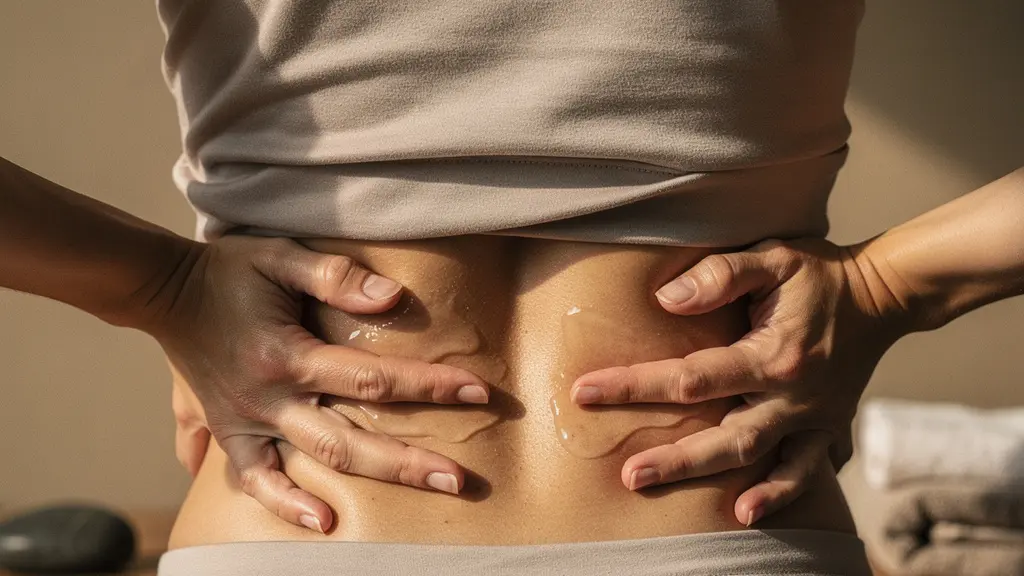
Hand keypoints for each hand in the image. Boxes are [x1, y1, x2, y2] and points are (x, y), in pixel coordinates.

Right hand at [142, 236, 489, 532]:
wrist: (164, 291)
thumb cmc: (230, 271)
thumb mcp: (280, 256)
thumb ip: (336, 276)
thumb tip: (394, 297)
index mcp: (286, 355)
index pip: (372, 378)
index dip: (428, 384)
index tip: (478, 390)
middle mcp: (269, 398)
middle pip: (350, 440)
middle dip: (409, 461)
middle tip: (460, 479)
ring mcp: (247, 422)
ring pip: (315, 464)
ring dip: (368, 484)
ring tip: (418, 497)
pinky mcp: (229, 433)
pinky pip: (254, 480)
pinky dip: (284, 504)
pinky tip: (323, 523)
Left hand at [570, 239, 908, 524]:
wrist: (885, 295)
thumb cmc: (820, 274)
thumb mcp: (774, 258)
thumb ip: (721, 275)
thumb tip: (665, 299)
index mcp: (774, 354)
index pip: (691, 376)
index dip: (636, 384)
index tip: (586, 391)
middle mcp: (793, 394)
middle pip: (724, 435)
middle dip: (674, 458)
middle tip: (627, 475)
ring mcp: (813, 417)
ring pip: (755, 459)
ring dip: (708, 478)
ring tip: (661, 492)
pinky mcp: (827, 428)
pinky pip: (804, 472)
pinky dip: (778, 495)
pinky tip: (745, 513)